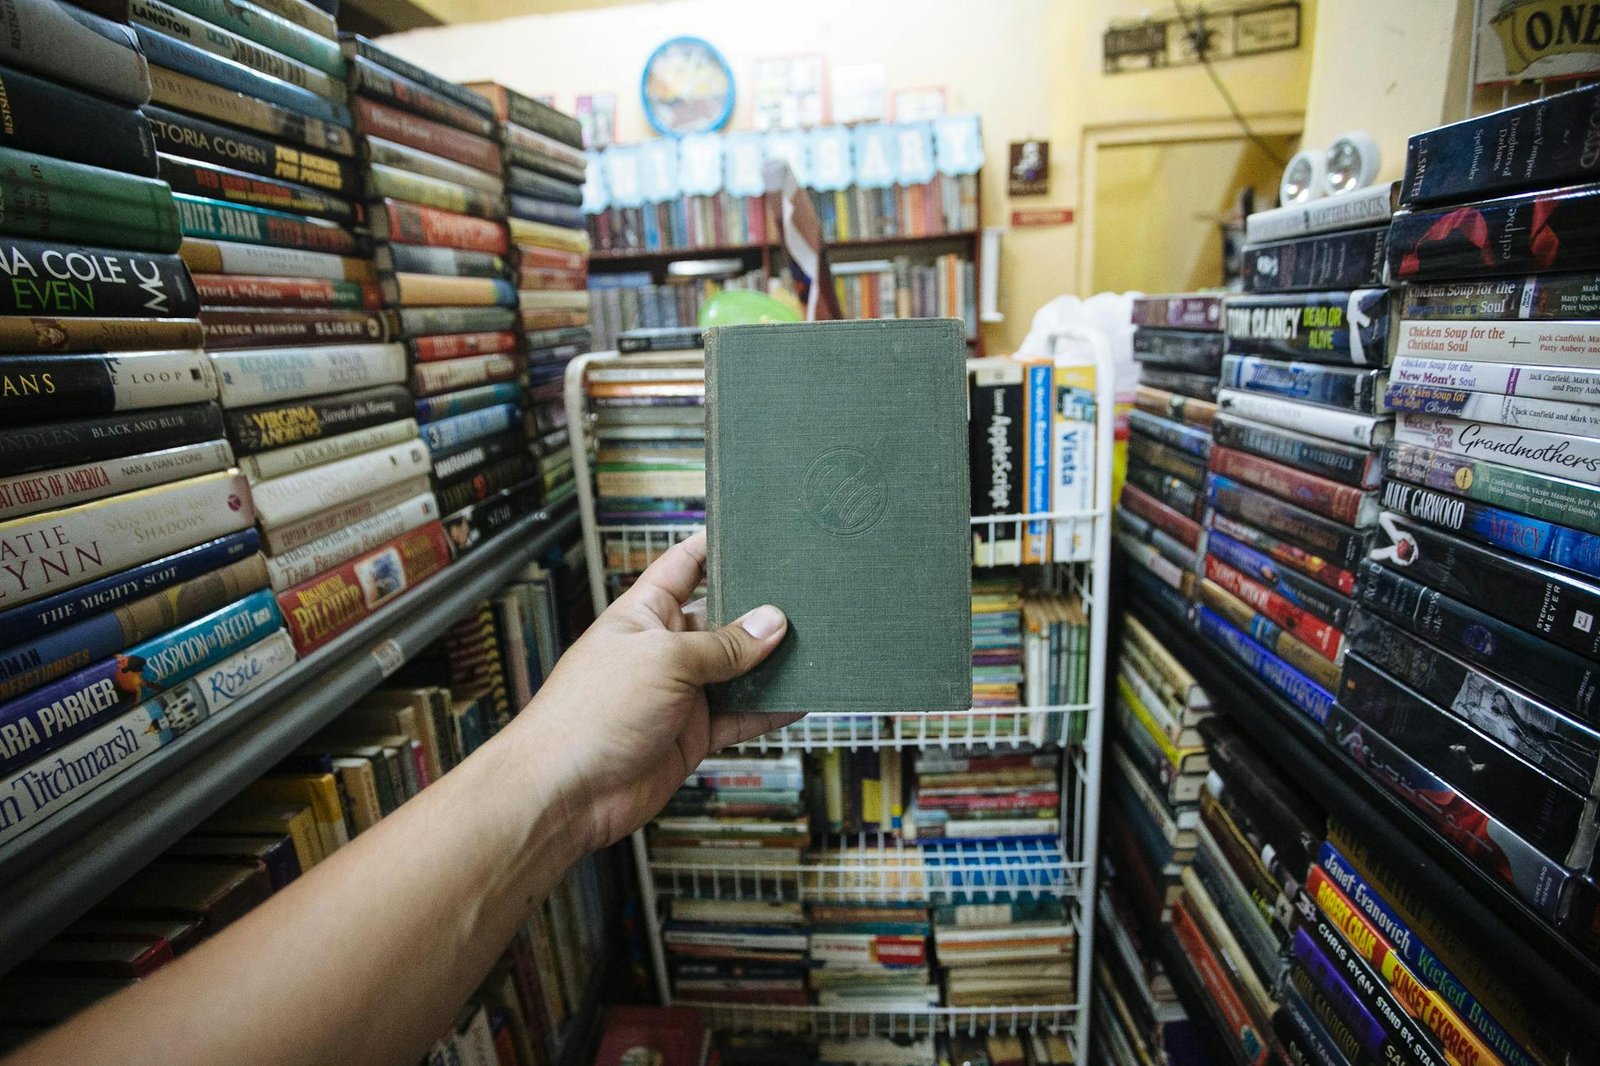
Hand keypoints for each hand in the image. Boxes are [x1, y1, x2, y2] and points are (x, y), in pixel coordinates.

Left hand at [516, 532, 799, 851]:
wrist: (566, 792)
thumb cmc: (588, 713)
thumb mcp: (663, 660)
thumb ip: (722, 644)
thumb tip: (771, 623)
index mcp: (645, 613)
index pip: (684, 565)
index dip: (715, 546)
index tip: (754, 532)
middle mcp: (664, 649)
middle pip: (721, 619)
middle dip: (759, 611)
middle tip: (805, 598)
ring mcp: (680, 693)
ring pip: (738, 670)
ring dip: (771, 663)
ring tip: (816, 647)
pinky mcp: (692, 734)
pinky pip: (740, 716)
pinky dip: (769, 710)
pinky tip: (799, 701)